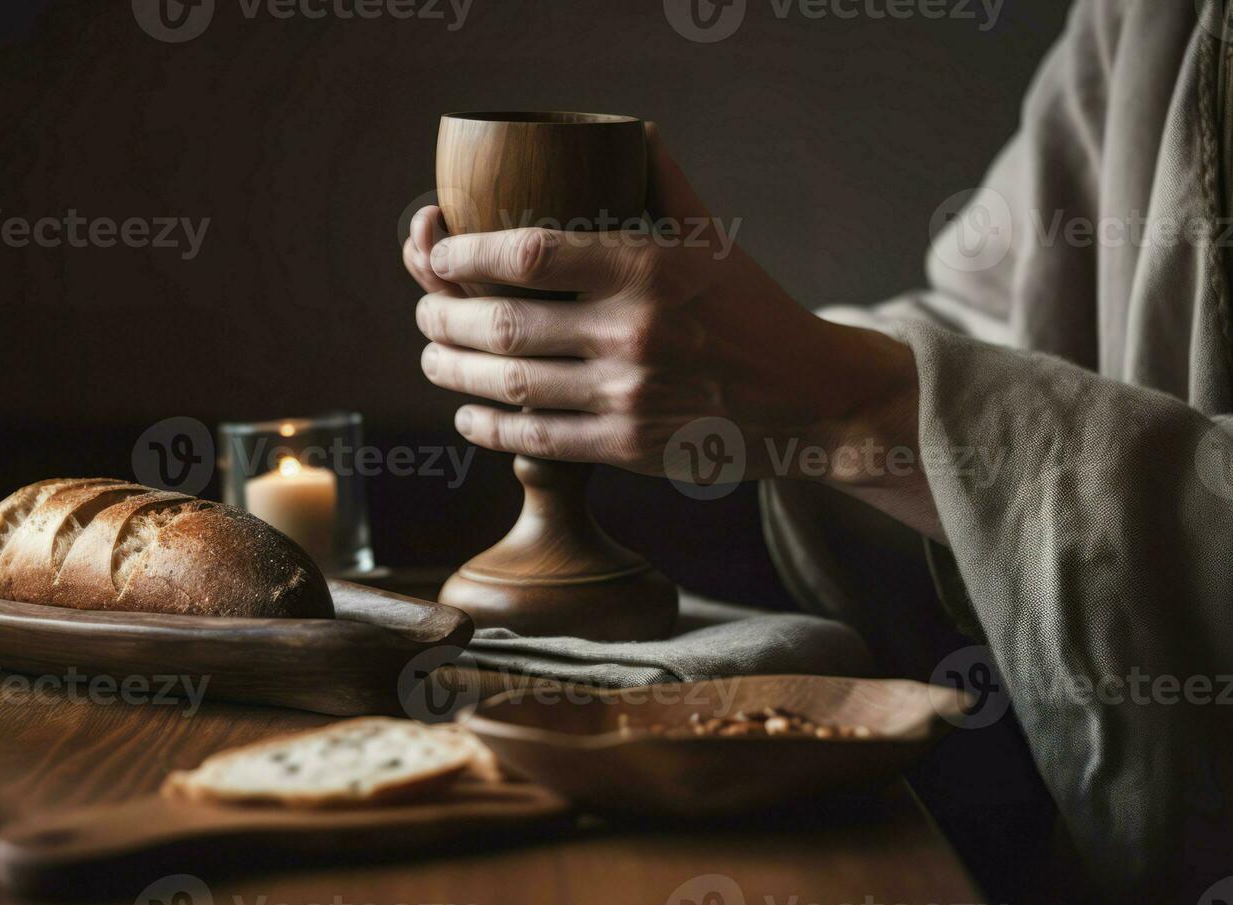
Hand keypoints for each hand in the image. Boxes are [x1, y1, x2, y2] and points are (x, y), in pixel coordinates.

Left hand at [401, 125, 923, 499]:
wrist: (809, 396)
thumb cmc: (750, 308)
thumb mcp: (711, 237)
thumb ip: (661, 181)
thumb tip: (630, 129)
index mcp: (648, 266)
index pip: (527, 253)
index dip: (463, 255)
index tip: (436, 255)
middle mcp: (634, 331)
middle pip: (501, 324)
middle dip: (441, 317)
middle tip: (424, 313)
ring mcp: (630, 394)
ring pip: (508, 385)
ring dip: (450, 371)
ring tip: (431, 358)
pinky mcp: (630, 447)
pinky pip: (536, 441)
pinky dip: (488, 429)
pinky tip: (466, 415)